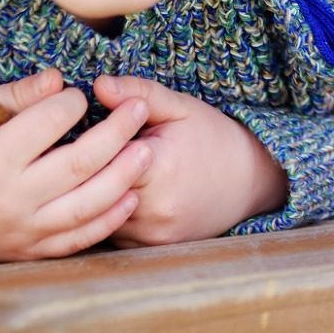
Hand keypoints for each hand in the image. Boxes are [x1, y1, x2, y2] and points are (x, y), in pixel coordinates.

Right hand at [0, 68, 152, 260]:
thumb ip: (13, 95)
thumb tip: (59, 79)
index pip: (49, 123)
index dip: (73, 102)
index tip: (81, 93)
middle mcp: (12, 198)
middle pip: (79, 164)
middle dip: (117, 132)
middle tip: (141, 108)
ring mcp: (24, 229)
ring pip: (86, 205)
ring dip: (123, 177)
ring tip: (146, 150)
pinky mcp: (31, 249)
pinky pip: (78, 239)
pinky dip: (109, 220)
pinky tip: (131, 195)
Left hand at [93, 75, 287, 247]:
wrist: (248, 181)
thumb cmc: (212, 137)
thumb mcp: (180, 107)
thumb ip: (139, 93)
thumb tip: (99, 83)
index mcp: (160, 167)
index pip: (100, 156)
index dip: (91, 142)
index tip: (91, 131)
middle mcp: (155, 208)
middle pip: (94, 187)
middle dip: (85, 170)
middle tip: (85, 153)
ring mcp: (152, 234)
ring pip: (97, 213)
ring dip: (92, 193)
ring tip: (100, 171)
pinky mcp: (149, 249)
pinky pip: (110, 231)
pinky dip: (106, 213)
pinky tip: (116, 194)